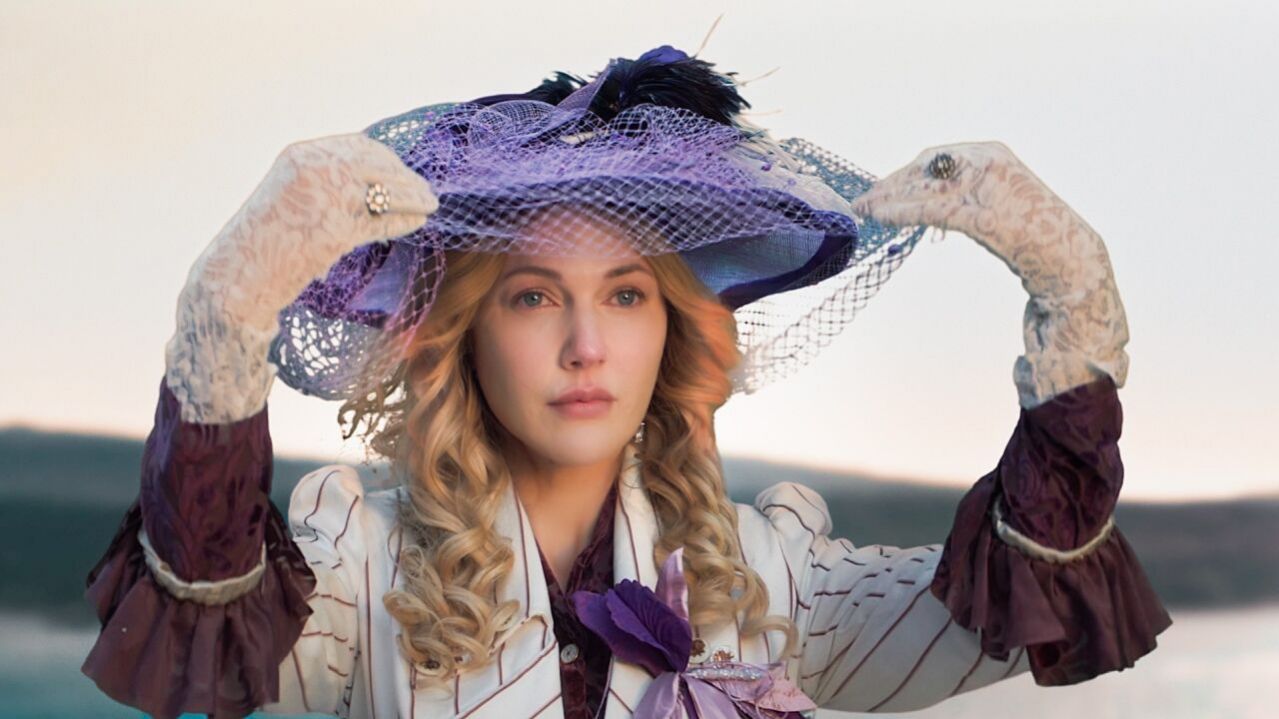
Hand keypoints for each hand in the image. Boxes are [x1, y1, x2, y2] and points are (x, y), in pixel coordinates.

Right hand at [190, 133, 438, 331]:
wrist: (238, 274)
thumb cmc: (266, 241)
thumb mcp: (291, 196)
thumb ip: (324, 182)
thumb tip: (370, 183)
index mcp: (300, 155)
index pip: (359, 146)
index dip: (389, 159)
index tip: (405, 171)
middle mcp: (313, 168)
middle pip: (378, 165)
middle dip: (407, 178)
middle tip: (428, 192)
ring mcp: (324, 197)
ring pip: (385, 191)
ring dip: (414, 198)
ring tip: (430, 206)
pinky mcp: (335, 229)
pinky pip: (382, 220)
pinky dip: (405, 220)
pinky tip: (418, 223)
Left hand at [851, 141, 1129, 406]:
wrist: (1072, 260)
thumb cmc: (1031, 235)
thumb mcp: (993, 201)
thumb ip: (963, 194)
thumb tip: (924, 198)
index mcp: (990, 153)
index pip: (933, 159)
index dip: (901, 175)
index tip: (878, 191)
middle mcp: (988, 162)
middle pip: (923, 170)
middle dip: (890, 186)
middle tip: (863, 203)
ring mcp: (989, 187)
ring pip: (924, 189)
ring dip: (889, 200)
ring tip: (866, 213)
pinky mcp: (987, 216)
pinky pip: (935, 211)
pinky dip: (904, 214)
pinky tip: (884, 219)